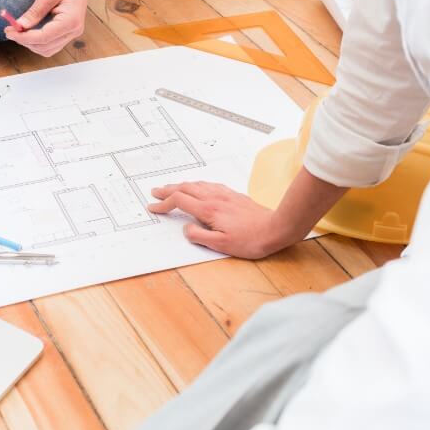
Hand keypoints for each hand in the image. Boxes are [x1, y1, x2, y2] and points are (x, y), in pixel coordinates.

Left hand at [5, 0, 92, 56]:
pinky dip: (38, 41)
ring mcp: (72, 32)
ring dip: (31, 43)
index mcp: (71, 21)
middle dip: (26, 41)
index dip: (24, 37)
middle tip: (9, 30)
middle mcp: (74, 30)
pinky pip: (51, 43)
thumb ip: (34, 13)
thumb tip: (19, 27)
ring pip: (48, 49)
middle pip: (45, 47)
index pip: (44, 37)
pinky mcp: (68, 31)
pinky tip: (28, 31)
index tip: (8, 31)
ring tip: (17, 31)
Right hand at [148, 181, 296, 258]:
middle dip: (167, 190)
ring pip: (197, 184)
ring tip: (172, 187)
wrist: (276, 228)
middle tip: (155, 192)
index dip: (163, 204)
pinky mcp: (234, 195)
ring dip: (181, 185)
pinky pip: (210, 184)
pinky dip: (197, 184)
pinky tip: (199, 187)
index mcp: (208, 210)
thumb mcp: (222, 245)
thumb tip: (186, 229)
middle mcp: (214, 198)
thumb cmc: (251, 240)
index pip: (179, 201)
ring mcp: (225, 195)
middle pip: (185, 188)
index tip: (153, 207)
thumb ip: (200, 237)